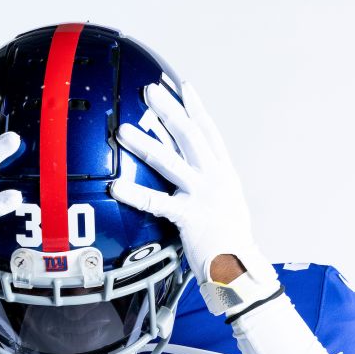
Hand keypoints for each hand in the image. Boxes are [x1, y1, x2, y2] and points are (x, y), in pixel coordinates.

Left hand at [110, 81, 271, 284]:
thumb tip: (189, 166)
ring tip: (123, 130)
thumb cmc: (229, 238)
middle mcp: (216, 178)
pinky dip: (135, 194)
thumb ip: (207, 181)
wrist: (239, 267)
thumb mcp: (225, 201)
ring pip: (170, 162)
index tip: (184, 86)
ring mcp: (203, 196)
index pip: (209, 132)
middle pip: (189, 136)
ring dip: (145, 143)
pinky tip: (116, 186)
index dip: (196, 107)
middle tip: (149, 91)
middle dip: (169, 110)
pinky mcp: (189, 216)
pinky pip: (157, 202)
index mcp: (224, 173)